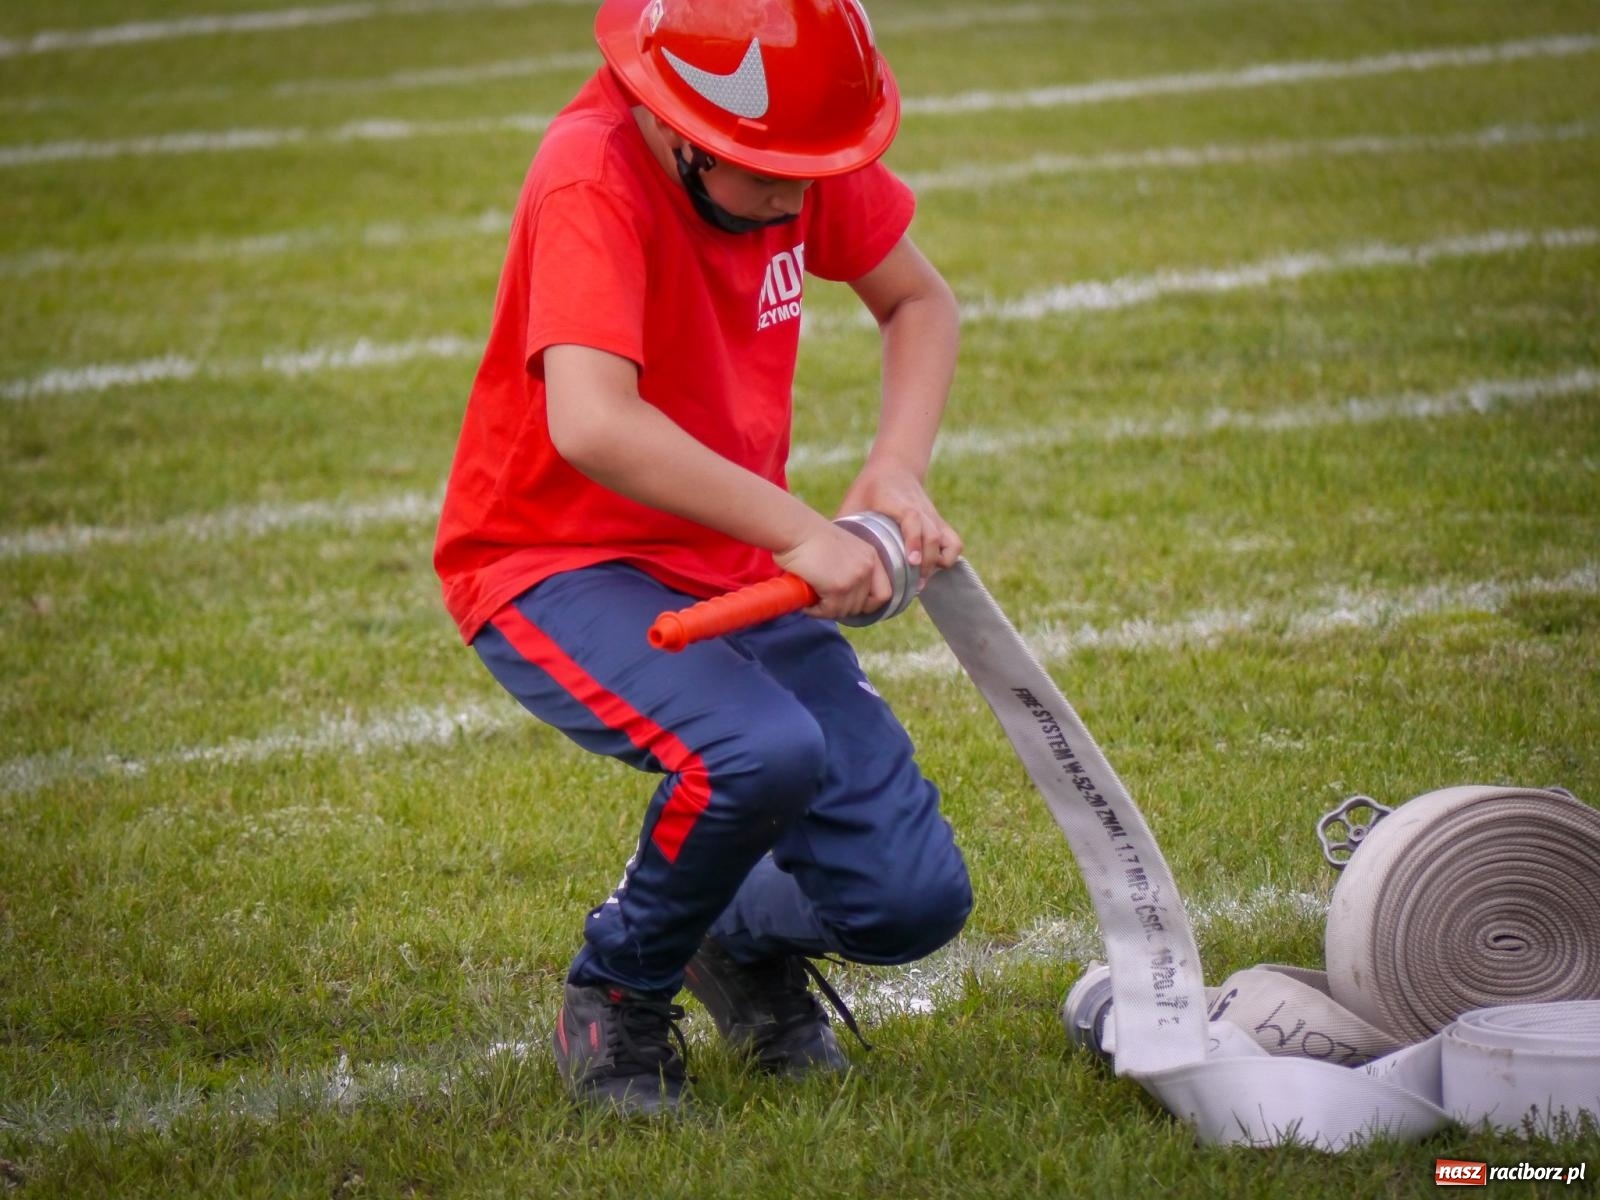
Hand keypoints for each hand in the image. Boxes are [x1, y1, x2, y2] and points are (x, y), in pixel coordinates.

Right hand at [774, 520, 892, 619]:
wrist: (795, 531)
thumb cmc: (809, 538)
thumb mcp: (842, 550)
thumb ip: (850, 567)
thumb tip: (846, 596)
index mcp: (871, 557)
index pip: (884, 594)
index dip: (868, 604)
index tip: (850, 604)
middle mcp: (867, 568)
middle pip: (861, 606)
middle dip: (841, 607)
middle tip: (823, 601)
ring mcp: (854, 578)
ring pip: (844, 611)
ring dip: (826, 610)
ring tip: (812, 599)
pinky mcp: (838, 587)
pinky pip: (828, 611)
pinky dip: (816, 611)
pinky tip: (807, 602)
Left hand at [839, 465, 962, 584]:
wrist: (895, 467)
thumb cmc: (869, 489)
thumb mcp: (853, 501)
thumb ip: (844, 524)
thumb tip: (827, 555)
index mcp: (897, 502)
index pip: (912, 519)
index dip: (914, 540)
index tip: (911, 562)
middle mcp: (920, 509)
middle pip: (932, 534)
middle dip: (926, 562)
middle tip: (913, 584)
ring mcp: (932, 516)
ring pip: (947, 540)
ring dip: (937, 563)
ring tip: (920, 581)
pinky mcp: (939, 523)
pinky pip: (954, 542)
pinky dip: (948, 557)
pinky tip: (931, 570)